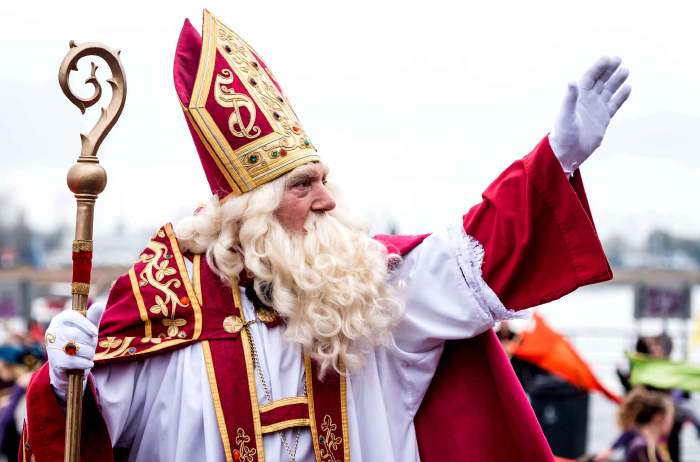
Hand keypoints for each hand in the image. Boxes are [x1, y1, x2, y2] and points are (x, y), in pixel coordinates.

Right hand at [46, 303, 104, 401]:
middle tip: (92, 347)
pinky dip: (85, 363)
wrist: (68, 367)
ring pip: (77, 348)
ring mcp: (52, 347)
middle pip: (77, 335)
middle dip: (91, 342)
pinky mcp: (54, 361)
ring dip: (89, 353)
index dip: (86, 325)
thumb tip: (99, 305)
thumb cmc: (80, 342)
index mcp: (60, 319)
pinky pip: (74, 361)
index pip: (72, 317)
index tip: (94, 333)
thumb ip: (93, 318)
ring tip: (89, 354)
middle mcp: (52, 331)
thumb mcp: (88, 329)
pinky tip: (88, 363)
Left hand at [549, 56, 630, 173]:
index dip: (598, 68)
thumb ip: (570, 98)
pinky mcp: (604, 118)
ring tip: (625, 70)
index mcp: (577, 97)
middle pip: (600, 81)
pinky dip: (621, 96)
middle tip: (618, 60)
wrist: (568, 152)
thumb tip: (571, 81)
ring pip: (608, 90)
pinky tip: (628, 88)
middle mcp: (587, 100)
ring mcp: (596, 109)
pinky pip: (614, 104)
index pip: (589, 78)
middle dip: (608, 70)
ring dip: (616, 81)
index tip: (607, 59)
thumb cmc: (563, 134)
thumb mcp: (565, 115)